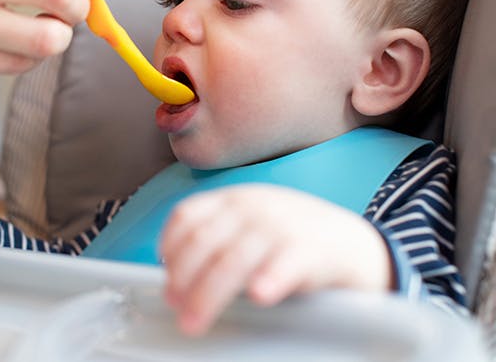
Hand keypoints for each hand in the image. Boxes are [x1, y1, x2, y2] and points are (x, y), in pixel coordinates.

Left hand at [160, 184, 391, 335]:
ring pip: (233, 259)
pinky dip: (270, 279)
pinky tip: (259, 296)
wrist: (353, 244)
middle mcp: (252, 207)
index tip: (165, 280)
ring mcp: (281, 226)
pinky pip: (285, 264)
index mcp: (233, 199)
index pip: (188, 216)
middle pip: (205, 242)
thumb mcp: (250, 226)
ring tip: (195, 321)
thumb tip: (173, 281)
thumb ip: (216, 240)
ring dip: (209, 294)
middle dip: (184, 279)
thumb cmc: (290, 240)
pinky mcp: (311, 249)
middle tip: (176, 309)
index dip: (171, 249)